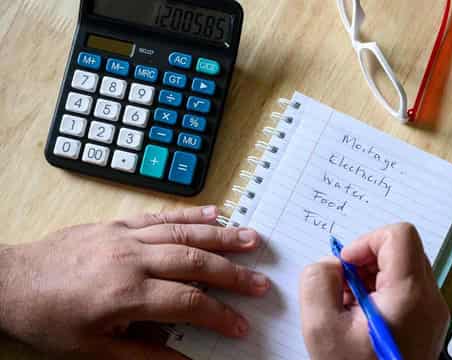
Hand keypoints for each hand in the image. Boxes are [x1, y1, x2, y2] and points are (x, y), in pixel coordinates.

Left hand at [0, 206, 269, 358]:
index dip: (219, 315)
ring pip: (183, 233)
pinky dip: (190, 214)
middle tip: (261, 281)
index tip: (241, 326)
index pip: (187, 302)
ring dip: (221, 236)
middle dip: (232, 273)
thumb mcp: (93, 349)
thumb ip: (143, 354)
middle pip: (194, 262)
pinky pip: (160, 215)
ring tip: (252, 239)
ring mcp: (126, 237)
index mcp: (125, 293)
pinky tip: (215, 212)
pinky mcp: (118, 225)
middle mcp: (131, 259)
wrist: (12, 282)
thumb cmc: (50, 319)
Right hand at [299, 223, 449, 359]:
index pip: (399, 234)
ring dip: (371, 278)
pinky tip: (363, 320)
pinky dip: (381, 294)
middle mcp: (430, 300)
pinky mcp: (428, 322)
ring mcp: (433, 312)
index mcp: (410, 295)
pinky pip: (406, 289)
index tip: (347, 266)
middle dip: (365, 262)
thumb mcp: (320, 328)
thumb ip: (318, 281)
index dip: (366, 241)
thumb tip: (331, 266)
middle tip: (344, 291)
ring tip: (351, 309)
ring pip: (403, 268)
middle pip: (401, 249)